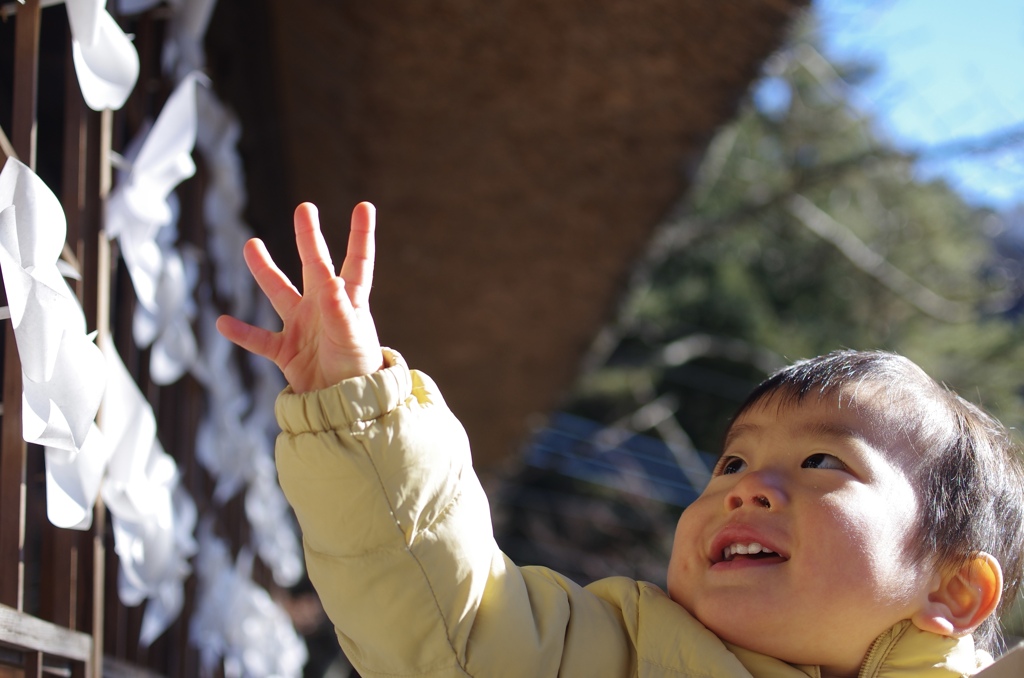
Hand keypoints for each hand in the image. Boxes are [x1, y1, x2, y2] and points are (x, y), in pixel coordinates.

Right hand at [216, 202, 383, 392]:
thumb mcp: (352, 337)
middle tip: (305, 209)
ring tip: (251, 245)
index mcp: (350, 302)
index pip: (357, 262)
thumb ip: (340, 309)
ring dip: (265, 271)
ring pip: (280, 293)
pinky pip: (259, 339)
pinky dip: (242, 334)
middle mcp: (325, 307)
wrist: (345, 406)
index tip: (365, 206)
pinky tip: (223, 323)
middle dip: (309, 238)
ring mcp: (303, 327)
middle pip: (315, 265)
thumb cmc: (358, 370)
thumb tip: (330, 277)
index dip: (361, 235)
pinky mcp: (286, 351)